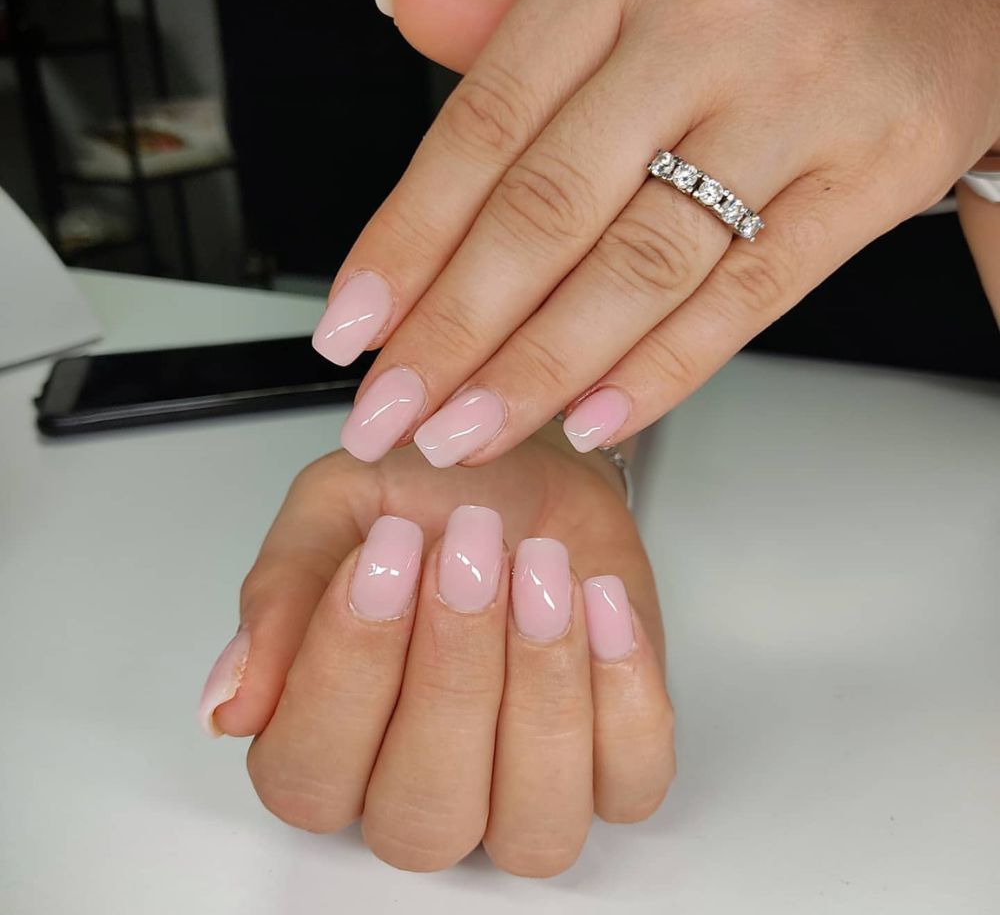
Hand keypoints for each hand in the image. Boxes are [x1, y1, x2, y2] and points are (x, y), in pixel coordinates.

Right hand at [199, 428, 673, 875]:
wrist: (530, 469)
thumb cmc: (427, 495)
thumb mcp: (332, 509)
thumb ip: (280, 597)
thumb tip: (228, 704)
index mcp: (327, 741)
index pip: (307, 774)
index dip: (345, 669)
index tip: (385, 552)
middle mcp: (420, 788)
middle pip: (422, 814)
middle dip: (451, 670)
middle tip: (468, 548)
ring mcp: (522, 791)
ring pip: (533, 826)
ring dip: (540, 687)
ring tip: (539, 568)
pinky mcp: (612, 764)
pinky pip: (631, 783)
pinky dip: (623, 692)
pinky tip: (598, 599)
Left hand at [312, 0, 999, 468]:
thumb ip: (514, 13)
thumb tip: (404, 3)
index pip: (481, 127)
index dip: (404, 241)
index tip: (351, 326)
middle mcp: (702, 27)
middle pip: (544, 212)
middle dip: (453, 332)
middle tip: (391, 411)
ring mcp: (793, 104)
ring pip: (635, 268)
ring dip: (536, 371)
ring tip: (466, 432)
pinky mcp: (869, 177)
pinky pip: (747, 298)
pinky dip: (661, 370)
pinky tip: (591, 420)